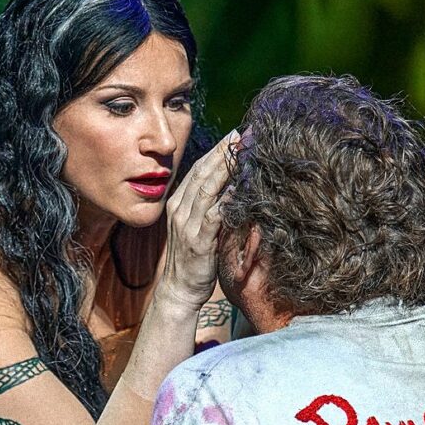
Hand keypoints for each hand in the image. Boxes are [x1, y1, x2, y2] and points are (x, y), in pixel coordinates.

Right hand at [157, 129, 237, 309]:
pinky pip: (213, 215)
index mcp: (179, 203)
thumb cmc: (193, 259)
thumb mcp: (197, 226)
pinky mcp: (198, 241)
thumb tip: (231, 186)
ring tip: (244, 151)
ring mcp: (187, 224)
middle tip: (244, 133)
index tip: (236, 134)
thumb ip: (208, 206)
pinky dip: (226, 199)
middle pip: (203, 172)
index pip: (199, 169)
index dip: (218, 150)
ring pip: (207, 188)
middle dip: (224, 151)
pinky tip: (240, 187)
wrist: (179, 290)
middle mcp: (180, 209)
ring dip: (227, 168)